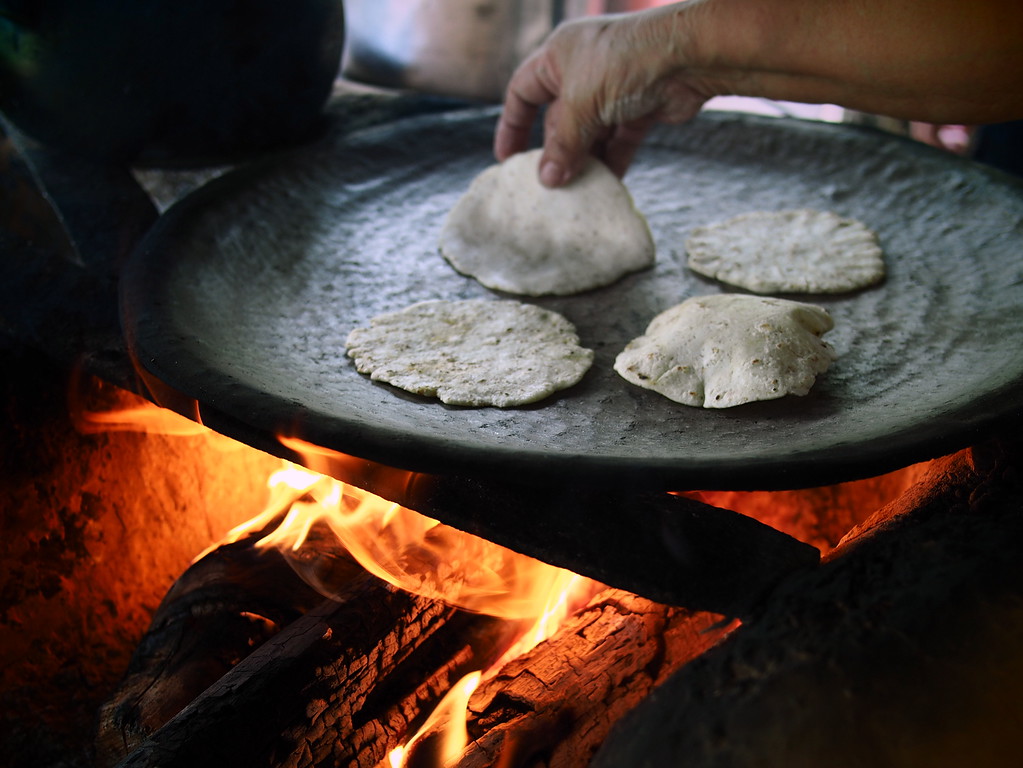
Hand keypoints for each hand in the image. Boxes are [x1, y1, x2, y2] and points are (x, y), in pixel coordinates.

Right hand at [493, 7, 711, 186]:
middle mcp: (584, 70)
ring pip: (590, 133)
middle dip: (555, 152)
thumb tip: (547, 180)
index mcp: (559, 56)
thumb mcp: (582, 104)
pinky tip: (605, 185)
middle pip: (559, 119)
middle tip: (547, 185)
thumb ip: (563, 145)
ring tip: (575, 191)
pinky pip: (618, 141)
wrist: (688, 56)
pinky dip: (612, 161)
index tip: (507, 159)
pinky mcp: (640, 107)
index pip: (523, 91)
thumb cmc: (625, 63)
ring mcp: (613, 90)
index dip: (513, 124)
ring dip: (584, 161)